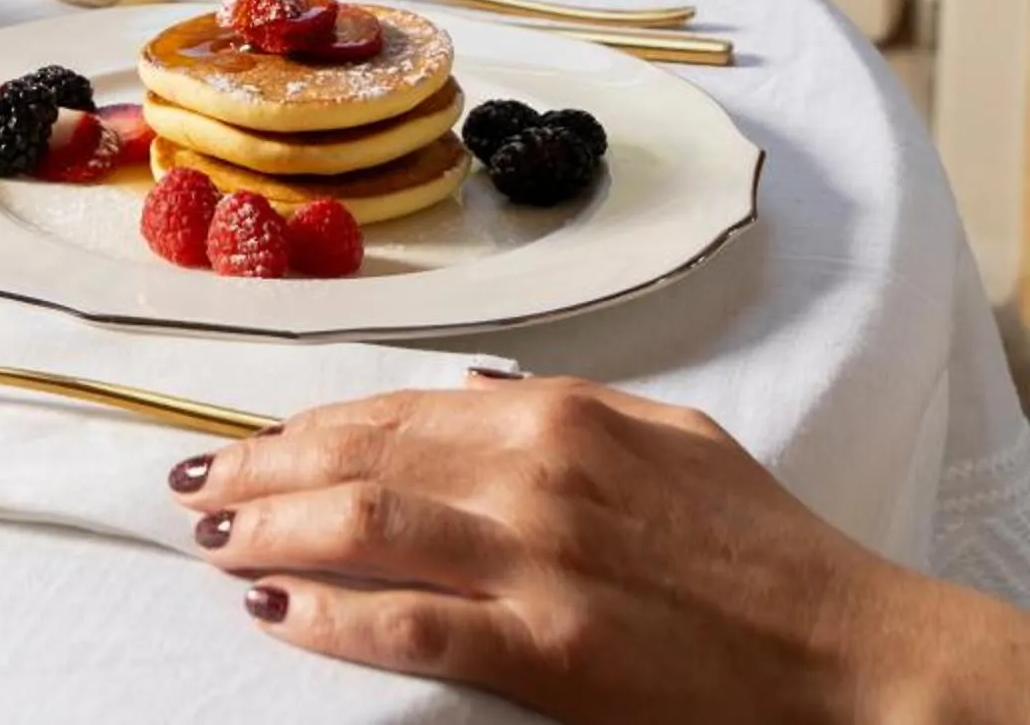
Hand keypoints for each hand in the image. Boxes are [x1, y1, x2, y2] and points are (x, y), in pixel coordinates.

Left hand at [174, 375, 1026, 719]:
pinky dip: (332, 617)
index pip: (394, 406)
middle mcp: (534, 468)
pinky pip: (411, 626)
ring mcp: (537, 557)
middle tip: (198, 486)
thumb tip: (476, 390)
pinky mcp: (548, 647)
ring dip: (273, 530)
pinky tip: (277, 612)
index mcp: (558, 411)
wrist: (843, 649)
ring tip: (214, 540)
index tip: (247, 440)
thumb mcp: (663, 436)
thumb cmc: (761, 549)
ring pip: (365, 525)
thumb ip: (563, 410)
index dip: (306, 424)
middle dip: (264, 470)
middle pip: (360, 456)